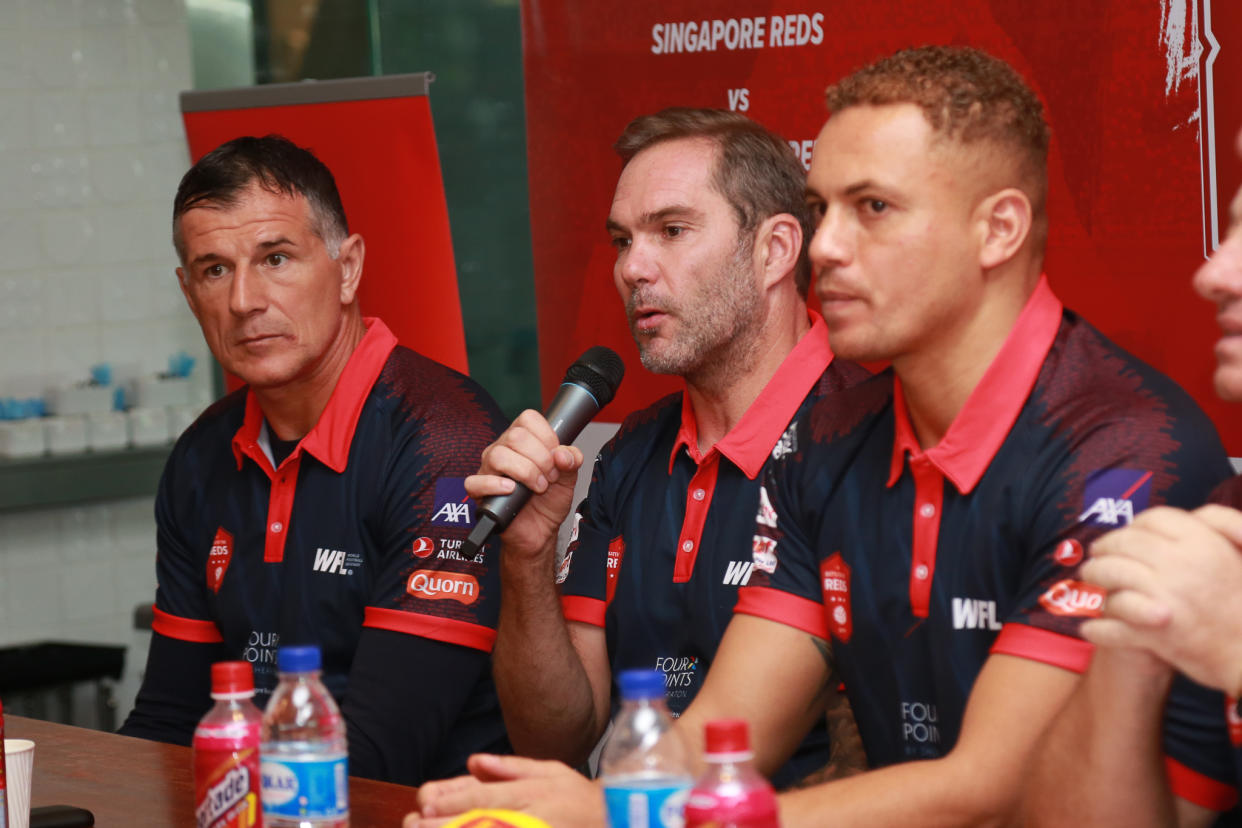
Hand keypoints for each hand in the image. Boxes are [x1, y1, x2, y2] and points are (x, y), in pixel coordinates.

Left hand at [403, 754, 604, 827]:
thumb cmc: (578, 797)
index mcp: (529, 792)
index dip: (453, 799)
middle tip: (413, 825)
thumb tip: (474, 761)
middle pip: (479, 821)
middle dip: (443, 825)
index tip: (425, 802)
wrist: (613, 819)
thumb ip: (511, 767)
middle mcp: (529, 815)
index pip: (483, 794)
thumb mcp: (550, 770)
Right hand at [466, 410, 583, 559]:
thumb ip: (572, 460)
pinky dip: (495, 485)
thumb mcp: (569, 477)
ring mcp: (488, 469)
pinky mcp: (479, 491)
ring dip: (525, 472)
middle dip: (540, 459)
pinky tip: (511, 490)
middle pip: (515, 436)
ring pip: (498, 456)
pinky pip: (475, 482)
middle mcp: (503, 449)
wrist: (540, 529)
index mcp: (523, 439)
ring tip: (537, 487)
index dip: (547, 437)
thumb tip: (563, 454)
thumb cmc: (548, 500)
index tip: (556, 458)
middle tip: (549, 477)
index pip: (528, 419)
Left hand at [1081, 504, 1241, 696]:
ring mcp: (1164, 598)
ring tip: (1091, 579)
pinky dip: (1098, 628)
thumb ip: (1222, 524)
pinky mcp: (1154, 632)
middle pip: (1124, 542)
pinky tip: (1090, 627)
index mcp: (1202, 543)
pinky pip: (1113, 623)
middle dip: (1104, 547)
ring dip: (1094, 576)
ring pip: (1111, 575)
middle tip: (1096, 555)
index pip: (1153, 518)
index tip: (1126, 535)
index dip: (1135, 525)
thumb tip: (1194, 513)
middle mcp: (1180, 565)